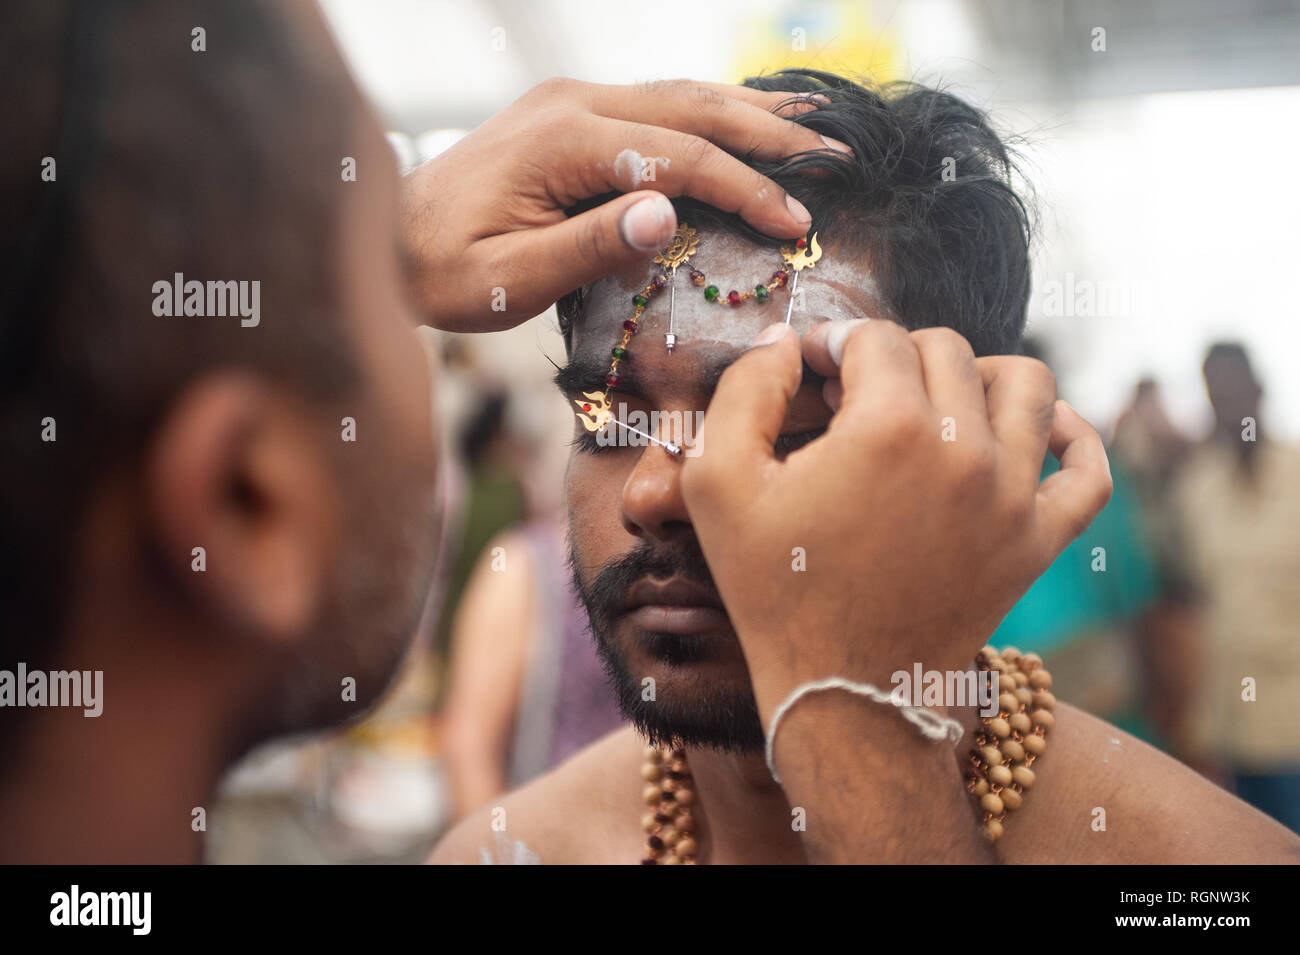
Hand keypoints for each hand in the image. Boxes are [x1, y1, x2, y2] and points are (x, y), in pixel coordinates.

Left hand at [401, 78, 845, 330]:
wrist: (384, 239)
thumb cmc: (440, 273)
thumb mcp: (508, 279)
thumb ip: (588, 246)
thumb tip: (669, 214)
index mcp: (562, 141)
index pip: (678, 158)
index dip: (744, 188)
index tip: (794, 222)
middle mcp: (572, 103)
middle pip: (692, 107)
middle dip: (769, 132)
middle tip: (834, 156)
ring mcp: (570, 100)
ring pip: (679, 94)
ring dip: (748, 111)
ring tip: (812, 127)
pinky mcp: (568, 113)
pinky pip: (655, 104)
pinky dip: (709, 113)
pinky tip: (741, 119)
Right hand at [680, 320, 1112, 722]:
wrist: (843, 693)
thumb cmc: (772, 587)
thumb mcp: (717, 483)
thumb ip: (745, 389)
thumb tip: (787, 340)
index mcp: (889, 427)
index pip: (874, 338)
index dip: (832, 344)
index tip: (809, 374)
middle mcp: (966, 450)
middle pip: (946, 349)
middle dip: (894, 357)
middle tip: (855, 397)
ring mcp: (1013, 497)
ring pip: (1027, 384)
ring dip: (978, 375)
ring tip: (935, 402)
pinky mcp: (1039, 542)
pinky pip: (1089, 469)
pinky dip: (1073, 436)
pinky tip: (1035, 431)